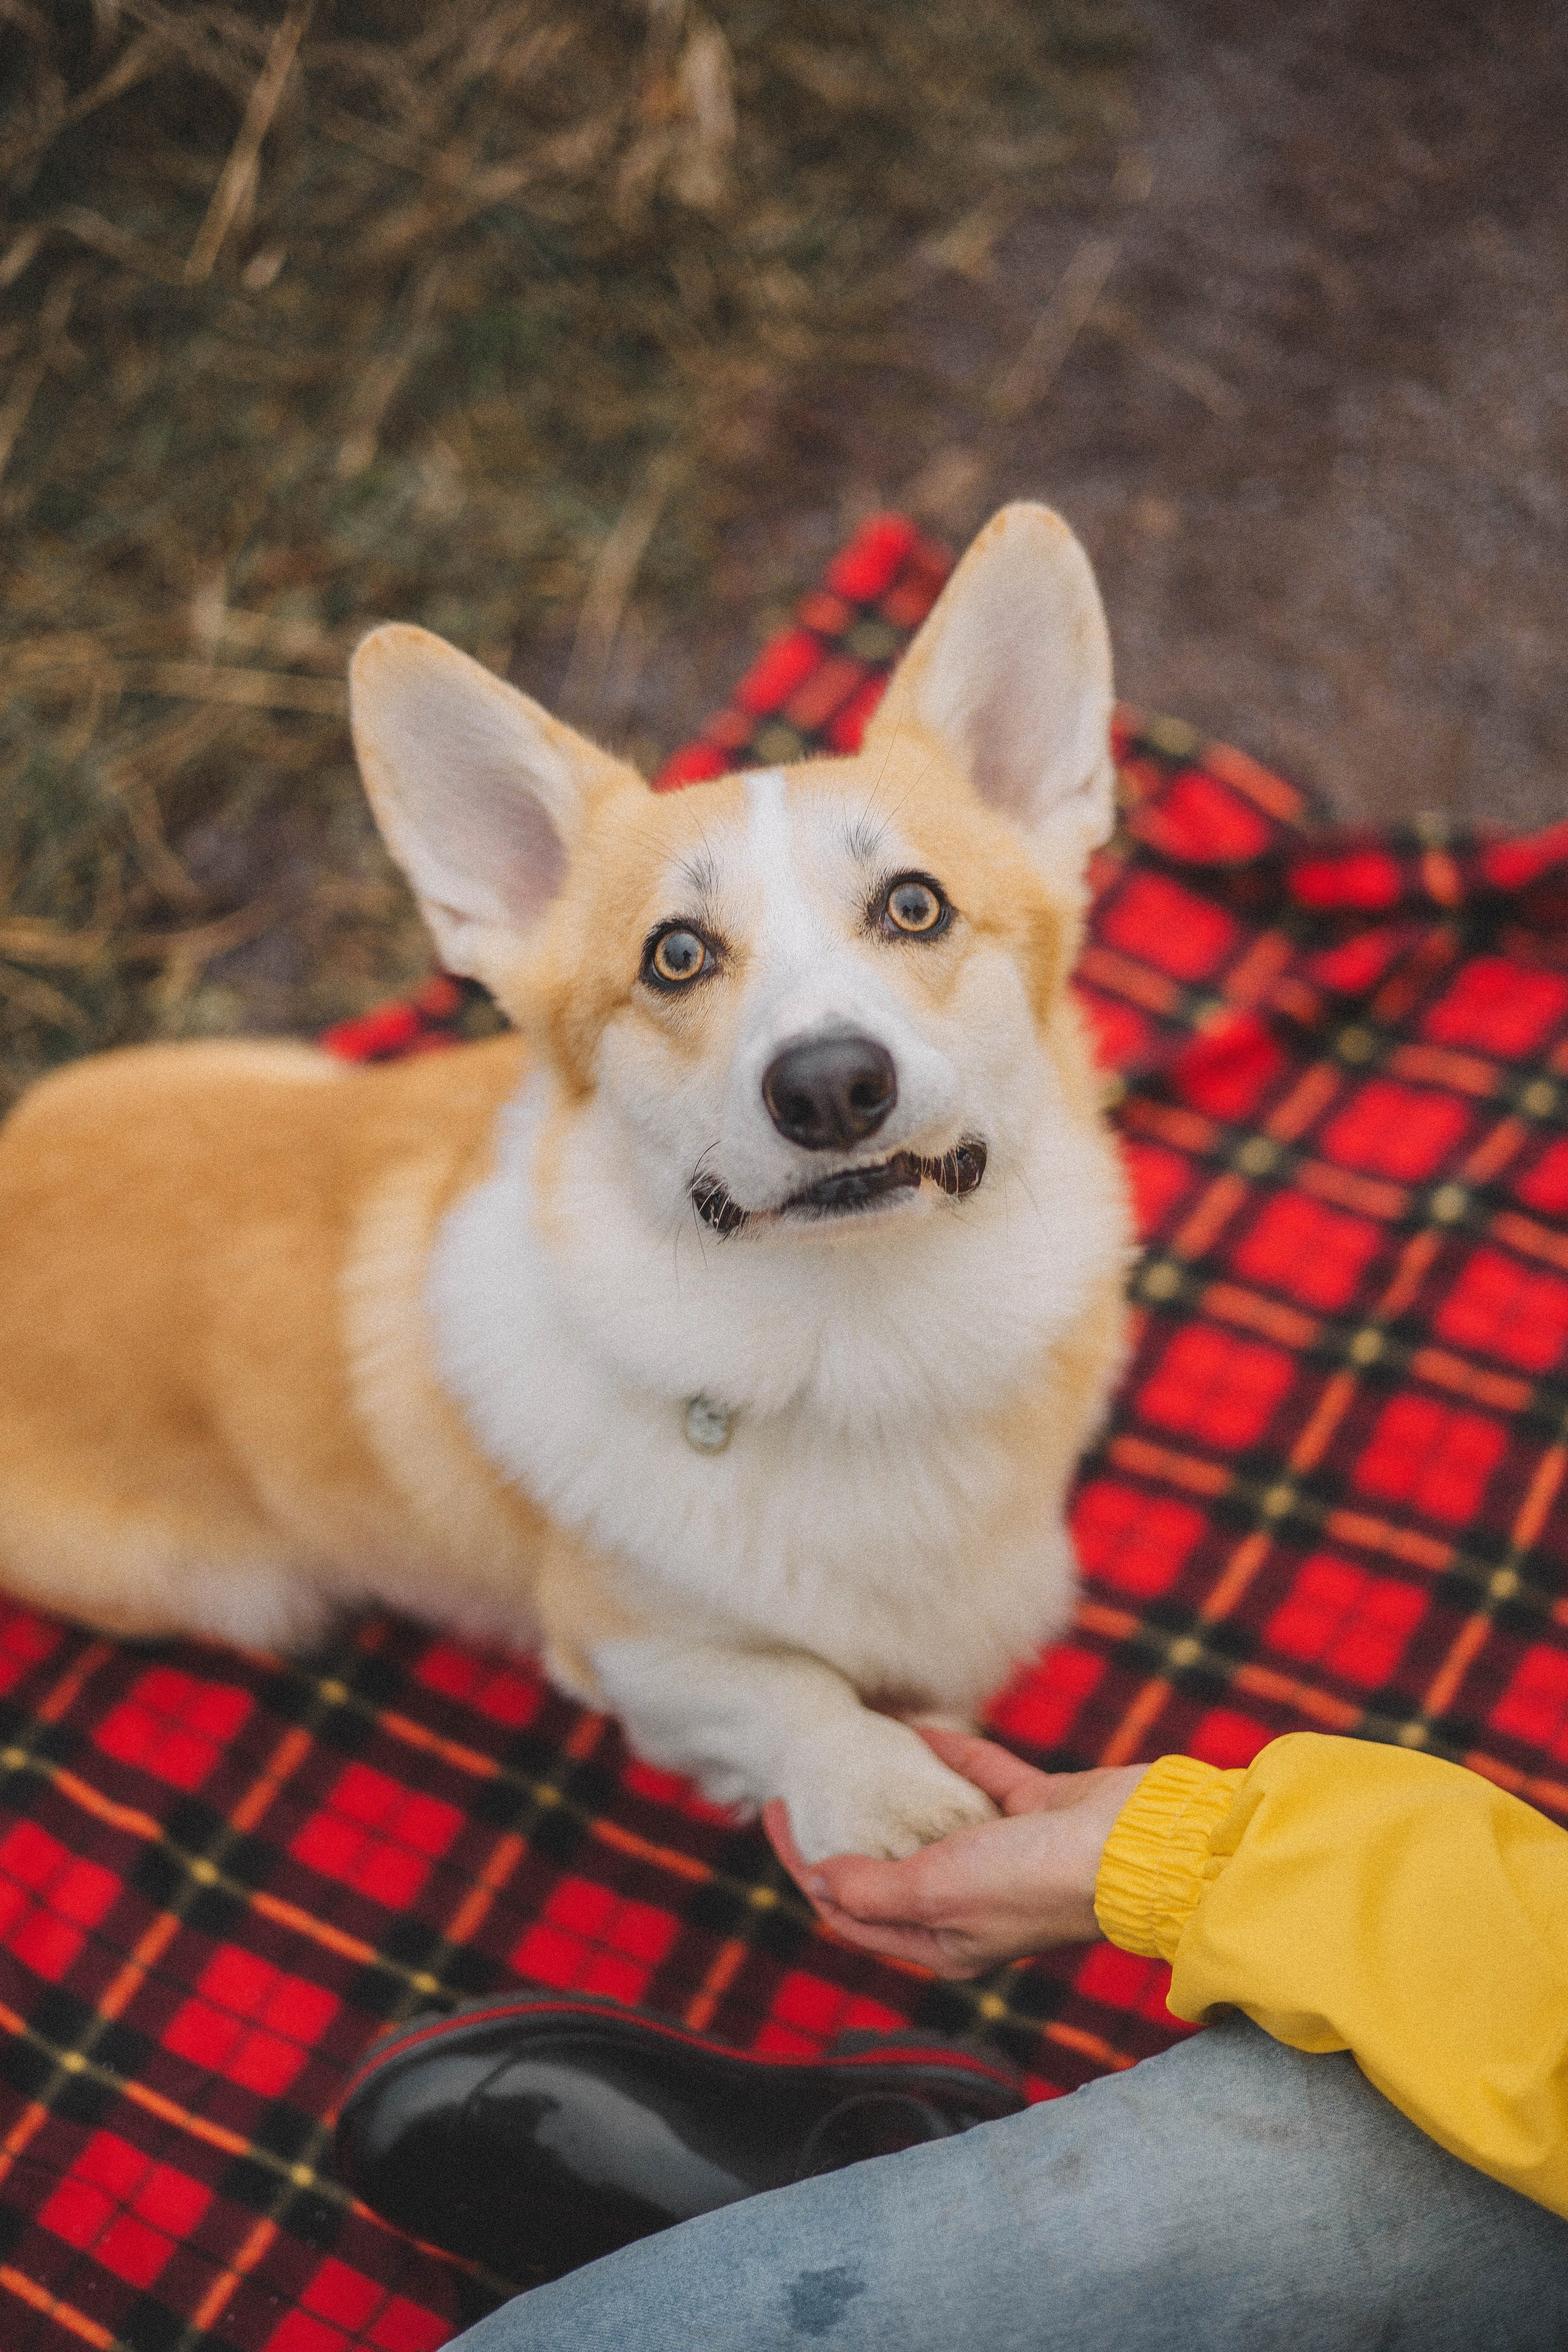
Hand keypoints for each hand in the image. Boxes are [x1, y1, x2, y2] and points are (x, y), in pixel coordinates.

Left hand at [763, 1726, 1148, 1978]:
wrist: (1139, 1848)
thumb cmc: (1038, 1879)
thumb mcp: (939, 1890)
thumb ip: (875, 1888)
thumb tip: (819, 1881)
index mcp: (944, 1940)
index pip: (853, 1913)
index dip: (806, 1869)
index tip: (776, 1815)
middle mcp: (969, 1903)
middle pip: (888, 1868)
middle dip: (846, 1830)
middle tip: (808, 1782)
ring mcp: (1003, 1856)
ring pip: (932, 1820)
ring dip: (897, 1790)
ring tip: (857, 1752)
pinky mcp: (1033, 1810)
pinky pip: (978, 1777)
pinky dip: (948, 1752)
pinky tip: (921, 1725)